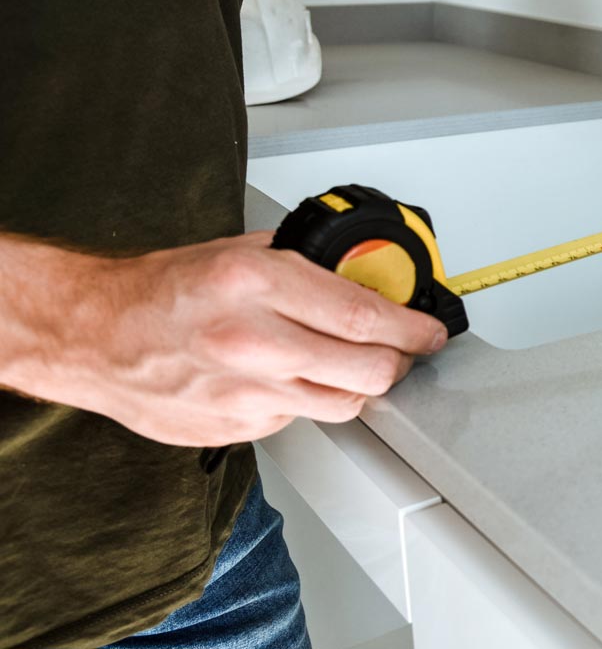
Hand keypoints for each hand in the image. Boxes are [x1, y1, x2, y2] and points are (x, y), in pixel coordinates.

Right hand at [16, 231, 446, 445]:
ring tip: (354, 365)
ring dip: (361, 386)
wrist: (93, 335)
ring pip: (342, 404)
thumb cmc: (161, 291)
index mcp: (256, 283)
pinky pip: (298, 419)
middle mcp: (253, 341)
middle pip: (367, 370)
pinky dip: (307, 401)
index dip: (412, 328)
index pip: (364, 317)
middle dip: (400, 362)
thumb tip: (365, 276)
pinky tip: (290, 379)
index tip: (431, 330)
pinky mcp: (234, 427)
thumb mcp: (238, 251)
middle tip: (406, 350)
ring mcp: (243, 392)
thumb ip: (305, 265)